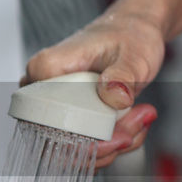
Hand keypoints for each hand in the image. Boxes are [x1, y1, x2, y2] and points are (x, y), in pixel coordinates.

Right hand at [23, 10, 164, 167]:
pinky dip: (110, 144)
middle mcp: (42, 90)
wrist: (133, 32)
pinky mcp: (67, 116)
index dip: (80, 140)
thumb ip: (123, 74)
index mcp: (45, 69)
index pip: (46, 121)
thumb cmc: (128, 35)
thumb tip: (115, 96)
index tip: (116, 137)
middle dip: (101, 147)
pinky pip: (82, 145)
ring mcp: (53, 106)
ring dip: (110, 146)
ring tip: (139, 120)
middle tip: (133, 131)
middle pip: (57, 142)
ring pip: (70, 149)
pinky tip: (132, 126)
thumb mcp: (133, 54)